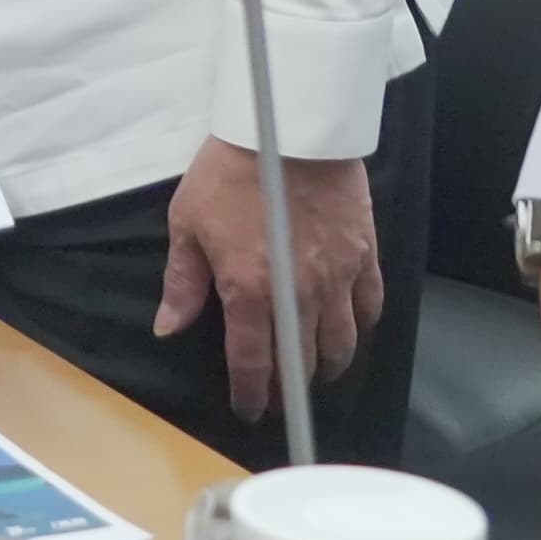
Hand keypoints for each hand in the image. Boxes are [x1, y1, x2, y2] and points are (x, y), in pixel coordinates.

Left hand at [159, 139, 379, 425]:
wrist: (289, 128)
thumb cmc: (229, 171)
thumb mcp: (187, 222)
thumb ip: (182, 282)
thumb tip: (169, 327)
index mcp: (250, 292)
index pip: (254, 364)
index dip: (252, 395)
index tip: (250, 410)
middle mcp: (299, 296)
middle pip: (301, 363)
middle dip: (289, 389)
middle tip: (281, 397)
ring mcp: (338, 277)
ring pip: (342, 343)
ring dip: (328, 366)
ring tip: (316, 372)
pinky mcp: (365, 254)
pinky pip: (371, 305)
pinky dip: (362, 326)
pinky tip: (351, 330)